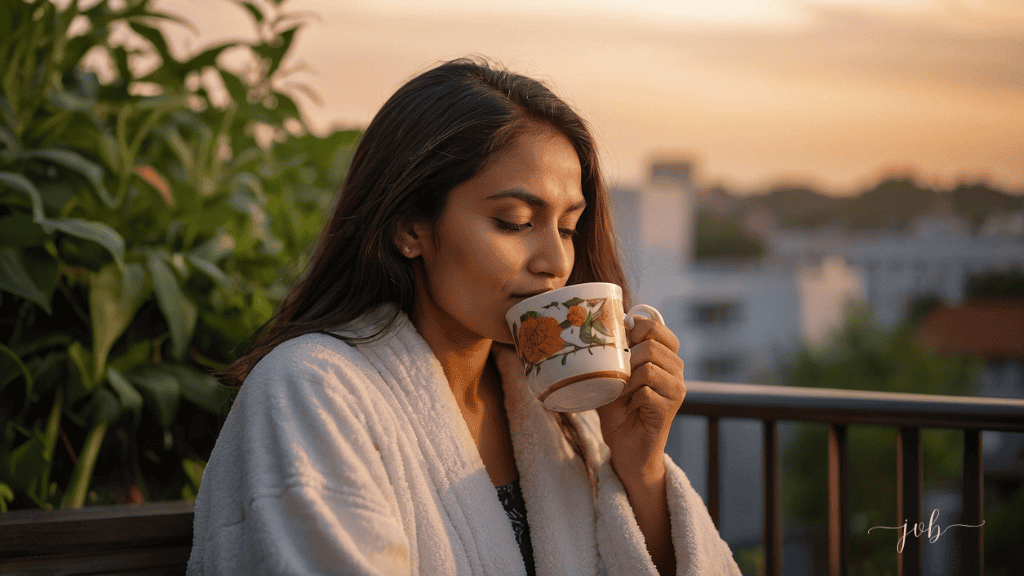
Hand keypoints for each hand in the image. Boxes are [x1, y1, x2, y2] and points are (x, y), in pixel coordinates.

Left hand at [596, 315, 685, 484]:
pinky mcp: (670, 407)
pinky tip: (631, 408)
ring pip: (648, 368)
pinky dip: (630, 399)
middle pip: (651, 346)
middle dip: (627, 359)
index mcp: (664, 356)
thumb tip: (604, 326)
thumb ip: (613, 353)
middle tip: (620, 377)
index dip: (636, 328)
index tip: (622, 342)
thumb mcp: (612, 376)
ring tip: (624, 394)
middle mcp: (675, 369)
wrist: (625, 448)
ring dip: (627, 382)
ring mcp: (676, 389)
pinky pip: (645, 391)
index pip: (656, 326)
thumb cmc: (618, 410)